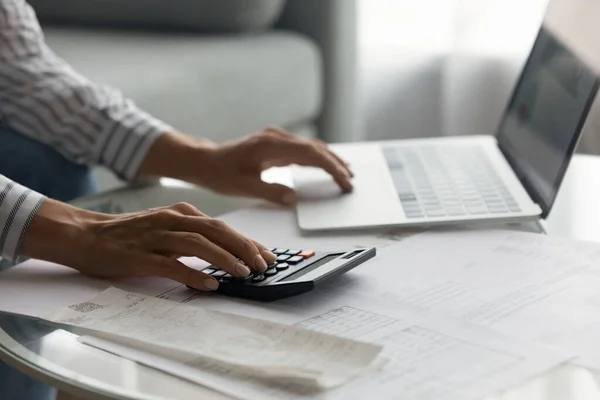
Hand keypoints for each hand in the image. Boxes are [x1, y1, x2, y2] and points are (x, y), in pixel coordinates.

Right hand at [21, 199, 276, 290]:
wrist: (84, 234)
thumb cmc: (129, 234)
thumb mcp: (166, 225)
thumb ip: (193, 234)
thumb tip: (226, 251)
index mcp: (181, 213)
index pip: (222, 226)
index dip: (247, 241)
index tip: (267, 255)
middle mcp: (171, 220)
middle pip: (216, 230)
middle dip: (244, 247)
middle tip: (263, 265)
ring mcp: (155, 237)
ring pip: (197, 244)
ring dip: (224, 258)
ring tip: (244, 273)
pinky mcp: (140, 256)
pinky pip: (171, 265)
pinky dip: (192, 274)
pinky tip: (209, 284)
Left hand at [139, 127, 353, 205]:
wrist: (206, 161)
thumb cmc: (221, 173)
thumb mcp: (243, 187)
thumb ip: (270, 191)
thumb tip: (294, 198)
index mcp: (270, 145)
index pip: (310, 153)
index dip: (331, 167)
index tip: (344, 181)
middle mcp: (276, 137)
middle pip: (315, 148)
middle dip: (336, 164)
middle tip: (351, 182)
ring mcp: (277, 138)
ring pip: (312, 147)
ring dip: (330, 160)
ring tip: (346, 175)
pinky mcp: (276, 144)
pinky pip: (303, 149)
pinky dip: (318, 158)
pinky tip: (327, 166)